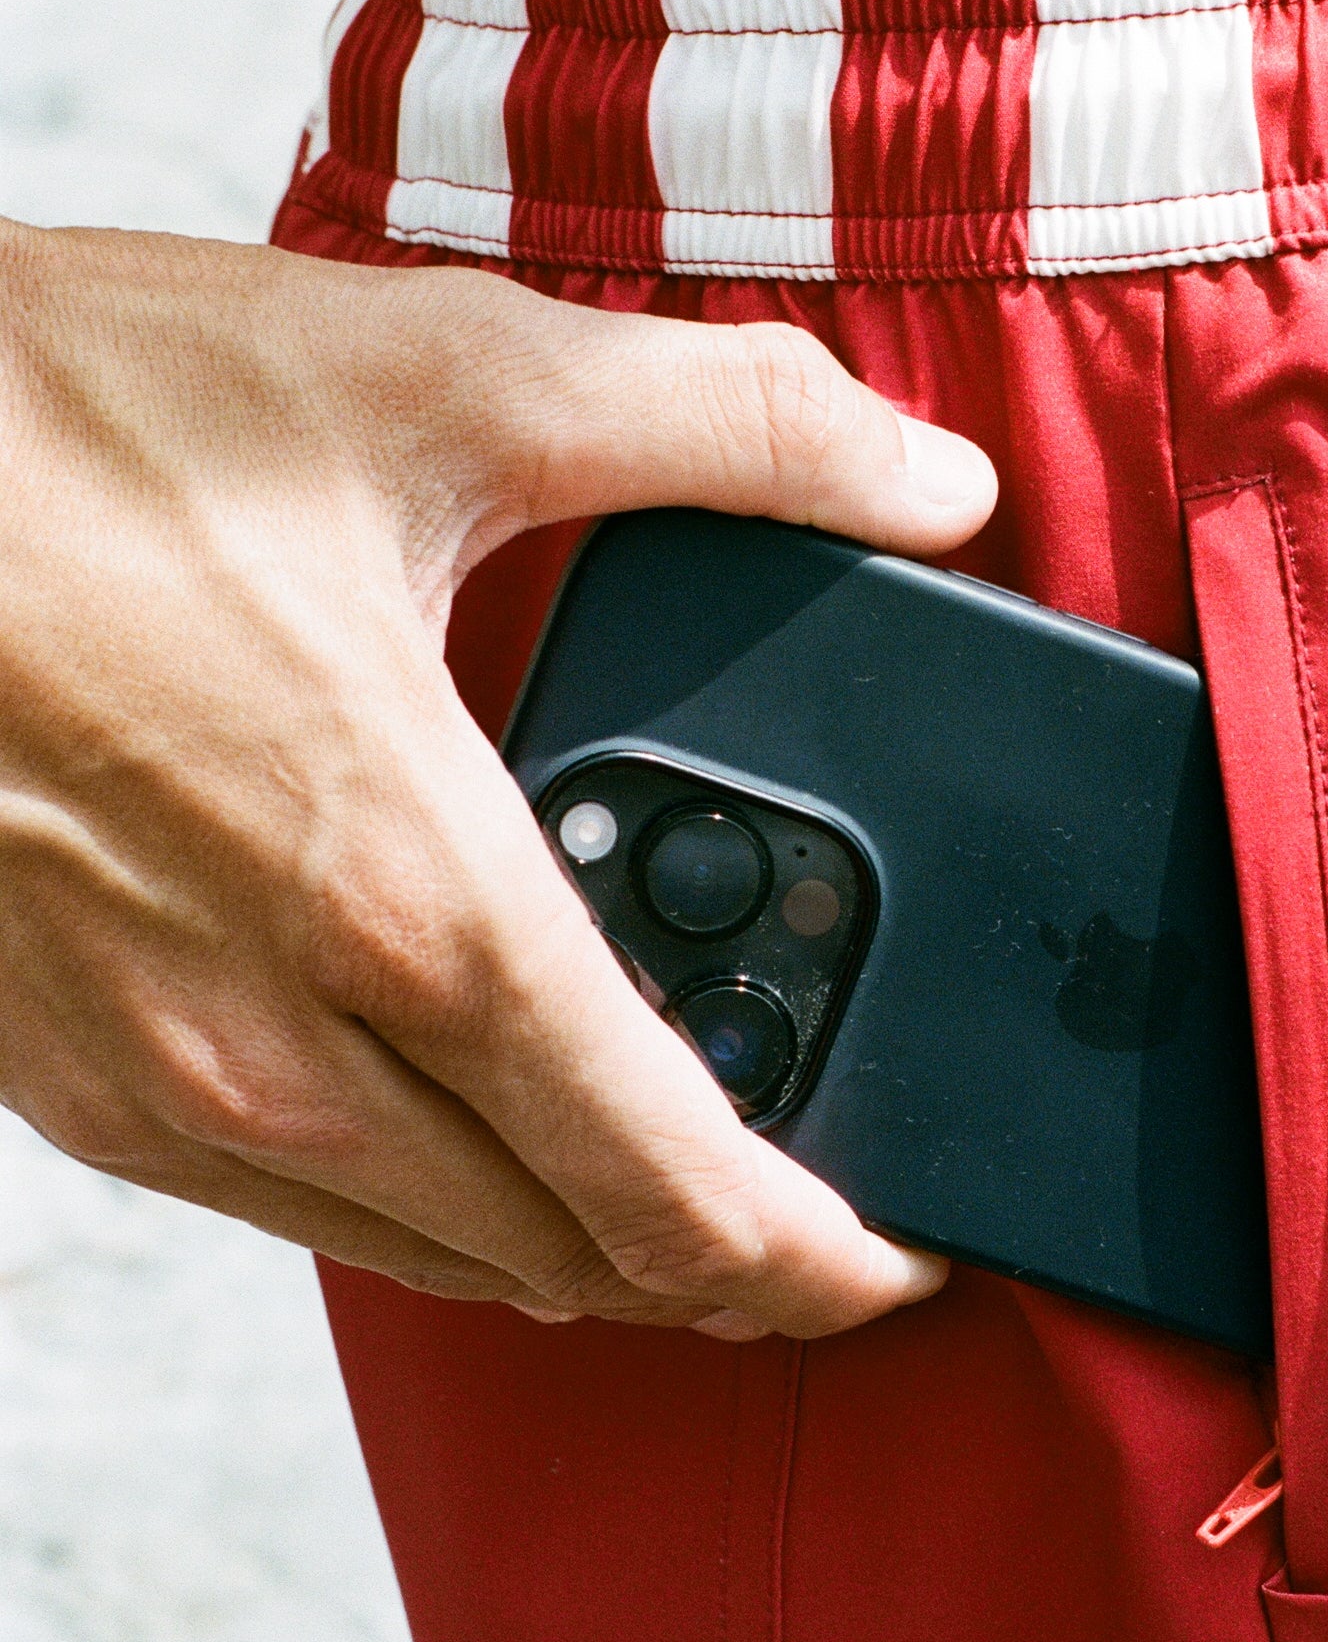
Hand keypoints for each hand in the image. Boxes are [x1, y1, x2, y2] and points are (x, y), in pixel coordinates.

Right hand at [0, 218, 996, 1337]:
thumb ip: (732, 430)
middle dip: (725, 1259)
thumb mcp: (447, 377)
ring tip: (666, 1156)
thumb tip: (929, 481)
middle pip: (578, 1263)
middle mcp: (294, 1044)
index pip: (677, 1191)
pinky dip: (431, 1198)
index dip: (821, 1264)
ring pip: (445, 1261)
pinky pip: (308, 1215)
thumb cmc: (80, 426)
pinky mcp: (78, 1090)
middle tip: (815, 1200)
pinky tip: (469, 1097)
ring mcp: (172, 1088)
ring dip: (579, 1240)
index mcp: (418, 899)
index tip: (896, 1260)